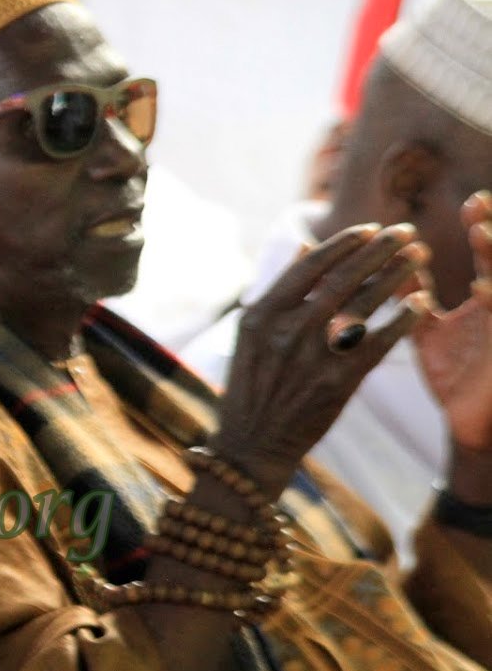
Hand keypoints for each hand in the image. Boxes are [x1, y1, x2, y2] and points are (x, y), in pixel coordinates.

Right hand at [213, 222, 431, 491]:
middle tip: (406, 232)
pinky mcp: (338, 382)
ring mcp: (313, 356)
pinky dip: (402, 322)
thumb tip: (304, 247)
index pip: (310, 266)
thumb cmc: (253, 384)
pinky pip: (379, 343)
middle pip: (344, 278)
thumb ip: (277, 293)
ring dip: (398, 276)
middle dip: (379, 250)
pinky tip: (420, 306)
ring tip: (419, 258)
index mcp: (262, 314)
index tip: (369, 228)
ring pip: (366, 305)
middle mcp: (287, 330)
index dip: (343, 243)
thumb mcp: (250, 335)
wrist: (253, 443)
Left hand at [416, 192, 491, 452]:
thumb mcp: (430, 329)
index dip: (486, 227)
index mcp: (489, 299)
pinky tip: (484, 290)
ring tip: (481, 234)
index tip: (472, 202)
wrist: (468, 423)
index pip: (491, 255)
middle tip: (479, 207)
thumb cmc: (453, 374)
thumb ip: (414, 296)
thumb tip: (387, 262)